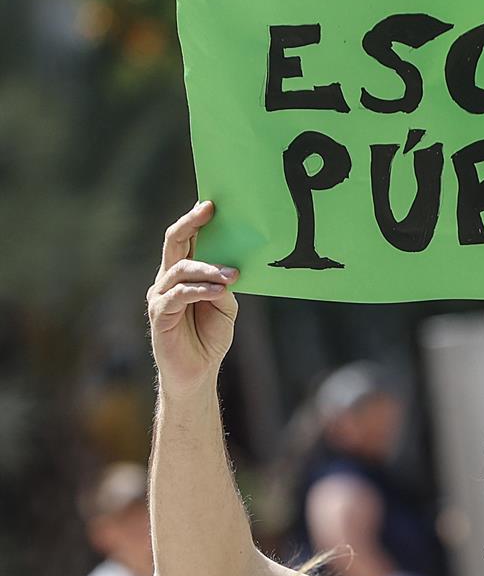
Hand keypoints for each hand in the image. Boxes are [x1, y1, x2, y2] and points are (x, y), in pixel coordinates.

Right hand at [147, 201, 238, 391]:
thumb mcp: (225, 304)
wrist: (197, 372)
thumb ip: (224, 283)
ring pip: (180, 269)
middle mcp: (167, 279)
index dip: (196, 221)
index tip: (212, 204)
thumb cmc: (210, 335)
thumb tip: (232, 264)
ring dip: (208, 268)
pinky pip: (179, 295)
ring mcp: (161, 295)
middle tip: (209, 209)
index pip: (186, 240)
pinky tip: (219, 291)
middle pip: (174, 243)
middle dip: (191, 223)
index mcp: (183, 273)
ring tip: (231, 275)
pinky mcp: (159, 314)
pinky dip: (200, 290)